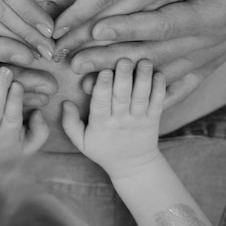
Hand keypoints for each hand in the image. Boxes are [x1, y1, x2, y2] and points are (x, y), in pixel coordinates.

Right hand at [62, 59, 164, 178]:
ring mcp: (138, 120)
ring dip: (143, 79)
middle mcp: (120, 121)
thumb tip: (65, 103)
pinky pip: (157, 103)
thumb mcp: (81, 141)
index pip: (101, 103)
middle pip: (122, 97)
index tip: (104, 71)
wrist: (133, 166)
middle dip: (123, 77)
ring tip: (144, 62)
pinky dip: (159, 89)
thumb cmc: (104, 150)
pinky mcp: (153, 120)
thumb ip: (70, 123)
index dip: (103, 87)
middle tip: (124, 59)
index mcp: (101, 124)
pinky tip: (159, 74)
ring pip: (141, 97)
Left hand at [67, 0, 225, 105]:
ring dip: (123, 80)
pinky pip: (178, 86)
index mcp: (213, 15)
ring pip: (158, 73)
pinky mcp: (208, 62)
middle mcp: (209, 43)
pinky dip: (151, 96)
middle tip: (73, 62)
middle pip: (152, 55)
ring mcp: (208, 56)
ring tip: (86, 83)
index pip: (163, 24)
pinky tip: (127, 105)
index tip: (94, 28)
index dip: (128, 27)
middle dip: (111, 60)